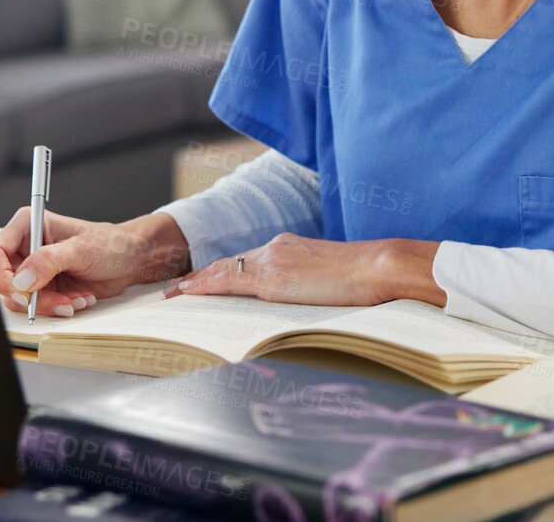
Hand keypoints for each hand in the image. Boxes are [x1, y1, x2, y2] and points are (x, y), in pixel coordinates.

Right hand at [0, 209, 190, 316]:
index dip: (2, 276)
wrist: (130, 260)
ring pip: (19, 298)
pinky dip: (55, 308)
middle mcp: (25, 247)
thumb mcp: (81, 250)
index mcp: (28, 226)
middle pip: (4, 280)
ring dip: (46, 305)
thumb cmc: (110, 244)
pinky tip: (77, 299)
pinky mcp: (42, 287)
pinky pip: (35, 306)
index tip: (22, 292)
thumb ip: (49, 262)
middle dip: (30, 297)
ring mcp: (33, 269)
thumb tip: (22, 279)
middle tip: (57, 301)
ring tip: (74, 300)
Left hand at [162, 233, 444, 306]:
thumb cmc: (367, 278)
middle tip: (176, 287)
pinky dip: (205, 285)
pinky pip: (230, 281)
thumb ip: (311, 286)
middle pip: (230, 263)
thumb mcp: (332, 279)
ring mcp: (273, 260)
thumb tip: (304, 305)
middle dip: (202, 275)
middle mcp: (277, 248)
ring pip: (224, 269)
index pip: (248, 260)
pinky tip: (188, 293)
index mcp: (291, 248)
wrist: (379, 267)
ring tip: (173, 292)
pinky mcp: (274, 278)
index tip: (203, 280)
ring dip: (197, 281)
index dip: (223, 272)